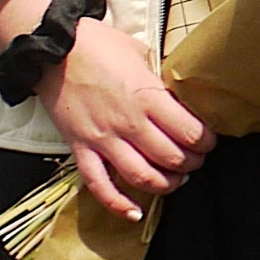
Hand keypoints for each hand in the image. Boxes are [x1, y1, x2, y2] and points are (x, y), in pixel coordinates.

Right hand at [43, 18, 216, 221]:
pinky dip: (118, 204)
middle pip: (171, 158)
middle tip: (195, 160)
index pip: (190, 132)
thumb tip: (179, 97)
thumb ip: (159, 81)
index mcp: (148, 97)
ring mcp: (102, 138)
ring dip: (165, 185)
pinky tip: (134, 213)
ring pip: (141, 176)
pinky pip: (98, 185)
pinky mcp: (79, 148)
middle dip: (192, 164)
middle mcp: (128, 122)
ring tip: (175, 180)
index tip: (209, 141)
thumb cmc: (98, 46)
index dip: (206, 142)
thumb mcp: (141, 55)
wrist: (51, 49)